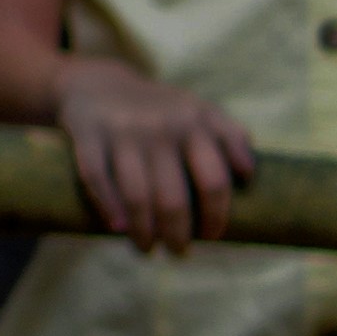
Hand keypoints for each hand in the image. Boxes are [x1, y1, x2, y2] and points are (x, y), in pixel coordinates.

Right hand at [50, 63, 253, 250]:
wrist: (99, 84)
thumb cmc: (162, 111)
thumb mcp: (200, 112)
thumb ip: (231, 137)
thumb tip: (248, 174)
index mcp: (195, 123)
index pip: (215, 181)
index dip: (216, 216)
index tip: (211, 236)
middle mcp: (161, 126)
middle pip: (174, 199)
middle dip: (178, 235)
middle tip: (179, 251)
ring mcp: (123, 131)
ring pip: (137, 196)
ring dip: (144, 232)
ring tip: (148, 249)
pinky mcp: (88, 135)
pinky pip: (96, 178)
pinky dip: (108, 207)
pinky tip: (118, 228)